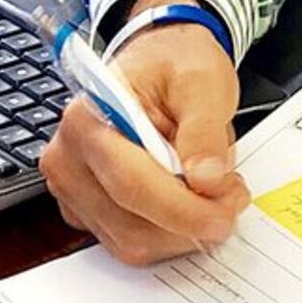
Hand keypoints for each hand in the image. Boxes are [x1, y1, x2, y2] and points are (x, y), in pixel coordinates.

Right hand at [37, 0, 244, 262]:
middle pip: (130, 221)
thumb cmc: (175, 65)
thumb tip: (207, 181)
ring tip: (214, 194)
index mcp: (86, 119)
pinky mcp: (88, 210)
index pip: (131, 183)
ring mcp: (73, 189)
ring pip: (131, 241)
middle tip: (233, 199)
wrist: (161, 60)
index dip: (183, 209)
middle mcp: (68, 158)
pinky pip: (130, 242)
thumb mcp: (203, 82)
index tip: (225, 216)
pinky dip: (167, 234)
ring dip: (182, 232)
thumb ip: (205, 131)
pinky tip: (189, 203)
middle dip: (191, 222)